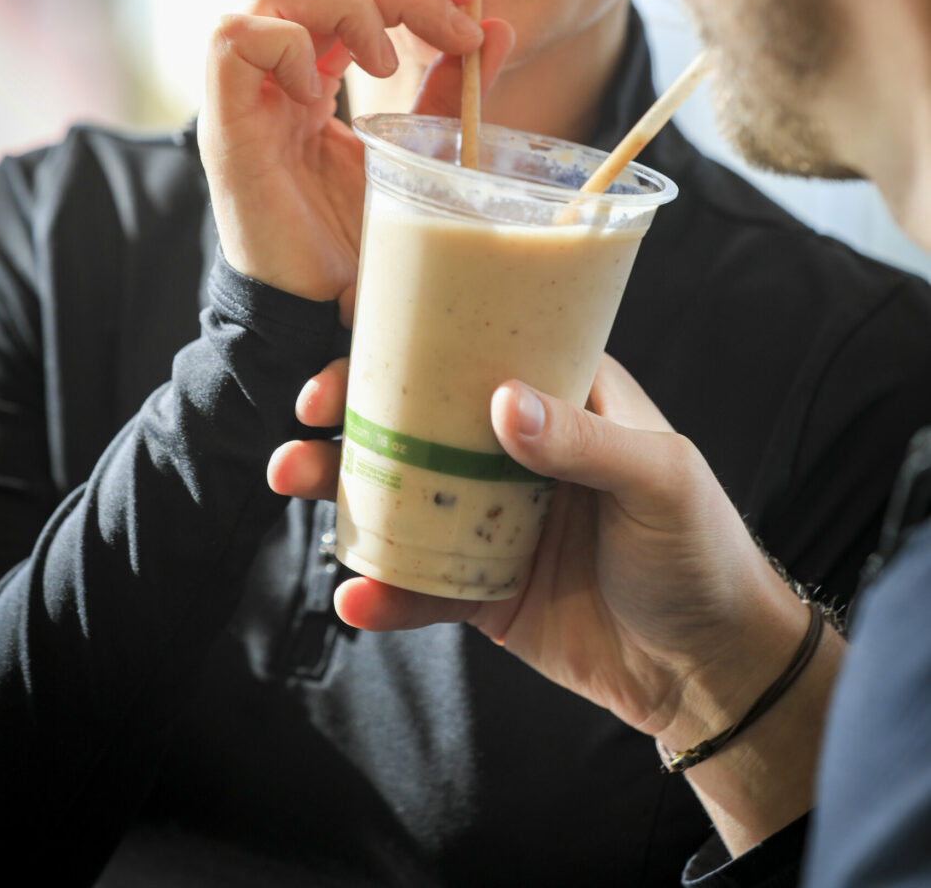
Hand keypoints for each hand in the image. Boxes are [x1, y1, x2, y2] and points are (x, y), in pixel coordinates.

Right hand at [198, 0, 513, 308]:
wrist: (319, 316)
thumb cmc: (355, 243)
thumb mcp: (413, 153)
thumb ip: (444, 95)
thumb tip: (498, 29)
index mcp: (313, 77)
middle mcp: (274, 77)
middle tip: (452, 22)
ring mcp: (245, 98)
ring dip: (342, 4)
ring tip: (385, 60)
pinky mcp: (223, 128)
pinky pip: (231, 40)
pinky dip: (284, 44)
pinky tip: (321, 92)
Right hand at [269, 354, 807, 749]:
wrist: (713, 670)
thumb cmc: (704, 550)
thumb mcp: (660, 478)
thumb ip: (584, 440)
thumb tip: (500, 402)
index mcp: (563, 399)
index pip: (478, 349)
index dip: (412, 339)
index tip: (350, 336)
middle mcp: (517, 451)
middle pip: (419, 417)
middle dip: (352, 411)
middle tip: (307, 418)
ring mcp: (494, 520)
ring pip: (403, 494)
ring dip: (342, 488)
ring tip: (293, 480)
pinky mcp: (483, 590)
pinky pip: (420, 583)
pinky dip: (384, 589)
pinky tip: (357, 596)